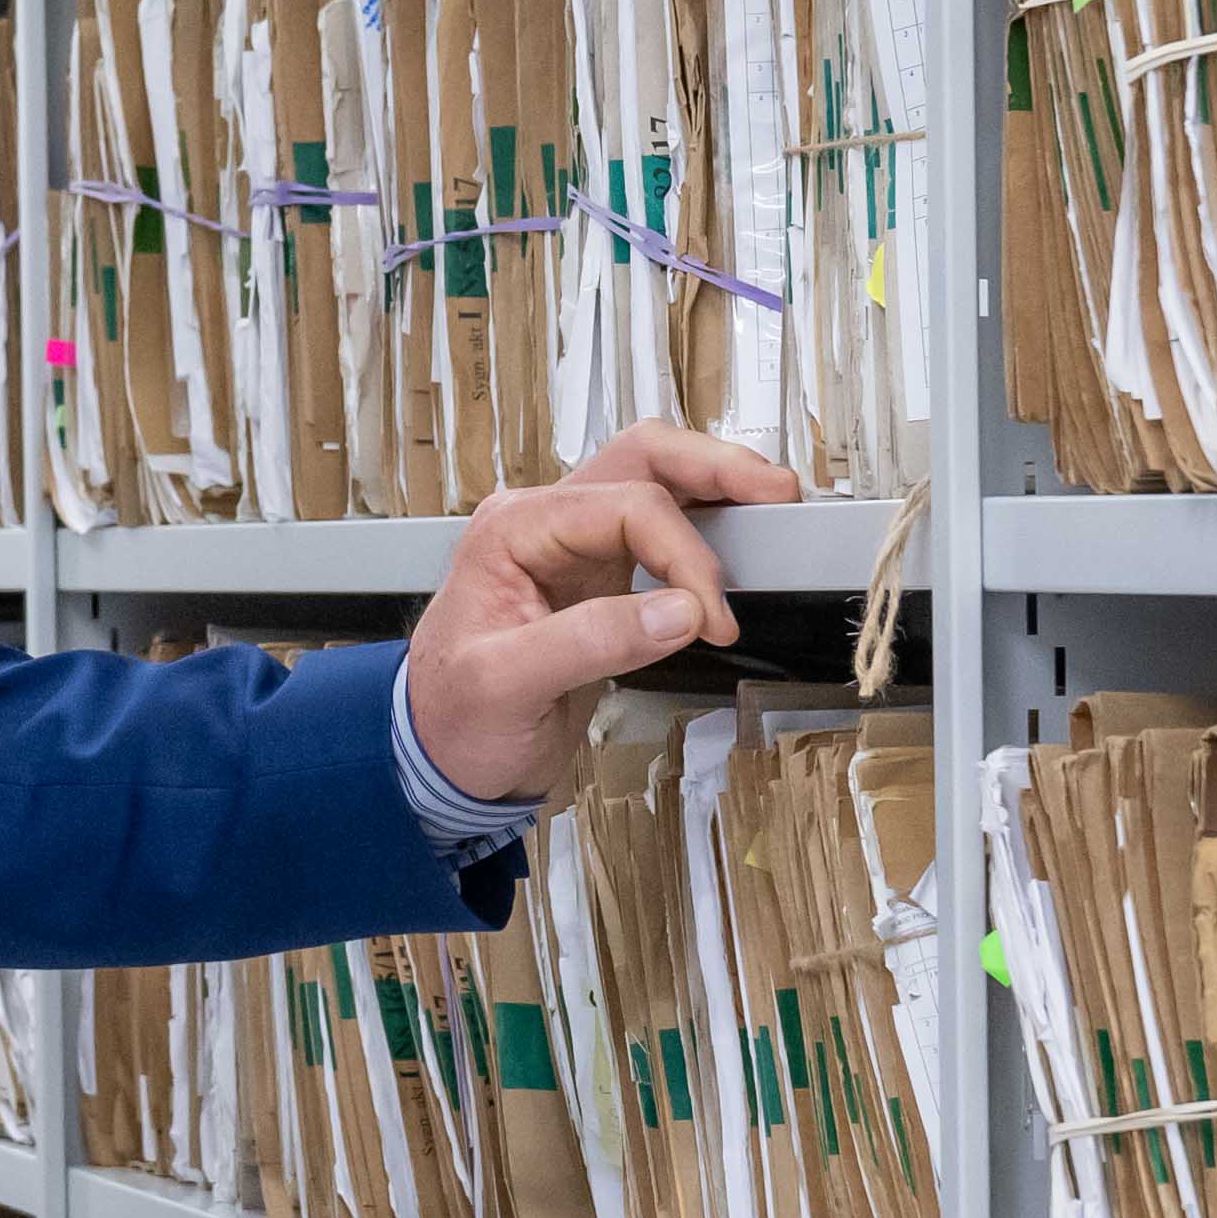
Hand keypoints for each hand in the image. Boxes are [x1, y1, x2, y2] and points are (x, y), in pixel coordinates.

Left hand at [402, 423, 799, 808]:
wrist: (439, 758)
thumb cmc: (453, 720)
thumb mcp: (504, 688)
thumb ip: (588, 643)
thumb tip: (680, 611)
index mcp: (512, 527)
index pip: (624, 506)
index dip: (684, 554)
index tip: (714, 618)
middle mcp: (544, 521)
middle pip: (643, 459)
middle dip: (715, 468)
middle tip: (777, 495)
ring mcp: (574, 545)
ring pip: (655, 480)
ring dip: (715, 485)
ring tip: (772, 503)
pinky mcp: (599, 577)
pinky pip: (659, 530)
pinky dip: (704, 526)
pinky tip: (737, 539)